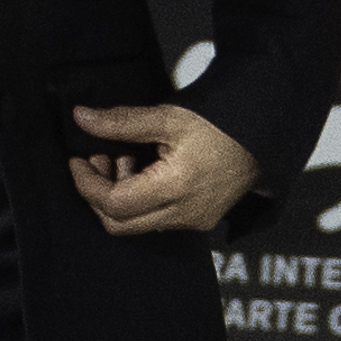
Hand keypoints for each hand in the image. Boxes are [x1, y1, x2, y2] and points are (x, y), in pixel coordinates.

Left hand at [66, 103, 261, 234]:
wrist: (264, 132)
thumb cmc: (220, 122)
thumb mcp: (168, 116)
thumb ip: (121, 121)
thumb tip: (81, 117)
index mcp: (175, 189)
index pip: (114, 203)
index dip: (87, 183)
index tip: (77, 159)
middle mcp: (184, 214)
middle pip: (120, 224)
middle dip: (99, 192)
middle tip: (98, 157)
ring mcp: (193, 221)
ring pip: (138, 224)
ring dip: (120, 194)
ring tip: (125, 155)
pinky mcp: (200, 219)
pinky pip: (156, 219)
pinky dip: (140, 197)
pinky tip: (144, 167)